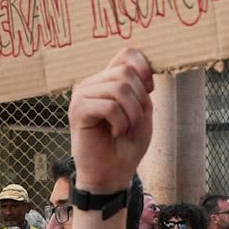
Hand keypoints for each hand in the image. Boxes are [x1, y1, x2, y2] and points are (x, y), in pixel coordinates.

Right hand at [68, 48, 154, 190]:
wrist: (112, 174)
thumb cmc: (126, 145)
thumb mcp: (143, 112)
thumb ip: (141, 89)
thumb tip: (142, 72)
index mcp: (108, 80)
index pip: (126, 53)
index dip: (143, 67)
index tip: (149, 90)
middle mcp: (93, 83)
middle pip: (126, 72)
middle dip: (139, 99)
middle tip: (135, 121)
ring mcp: (82, 95)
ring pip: (119, 88)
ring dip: (132, 114)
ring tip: (126, 129)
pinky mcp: (78, 109)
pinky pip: (109, 106)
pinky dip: (120, 122)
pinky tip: (115, 132)